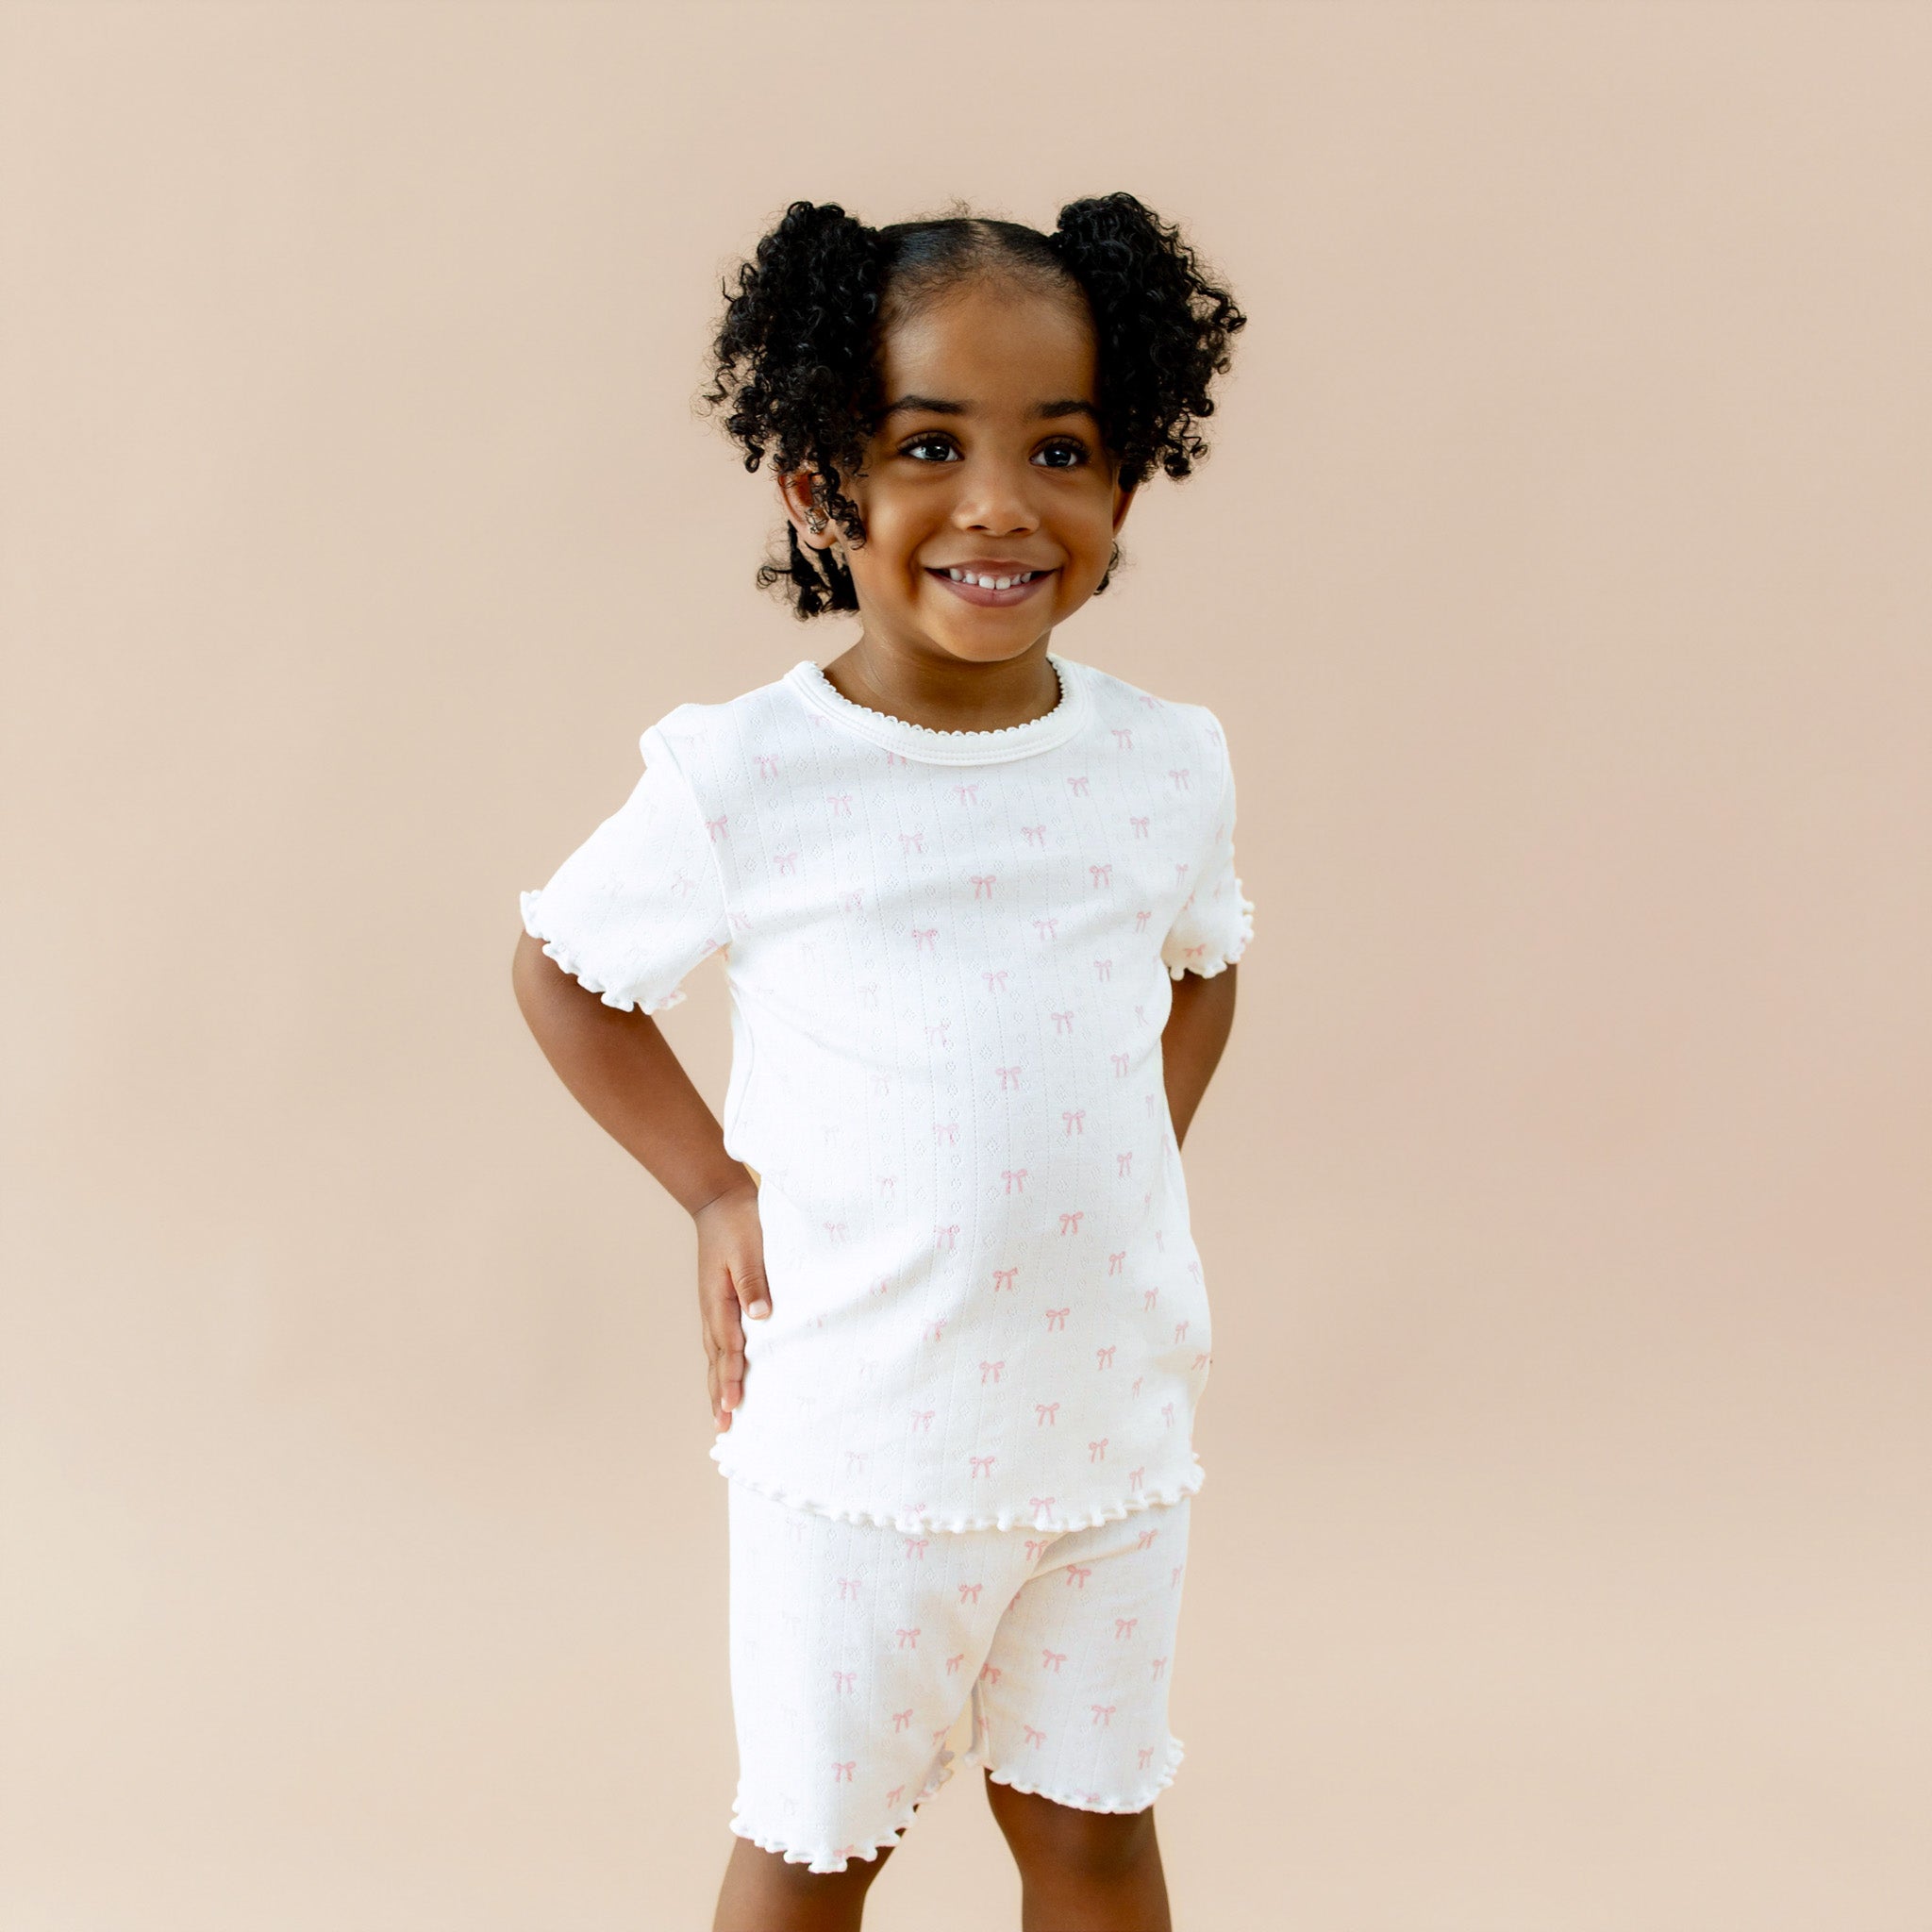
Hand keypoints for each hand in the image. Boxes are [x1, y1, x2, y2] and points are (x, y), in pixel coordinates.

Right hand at [693, 1175, 769, 1432]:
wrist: (720, 1202)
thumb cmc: (740, 1223)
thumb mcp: (749, 1248)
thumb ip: (754, 1282)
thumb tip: (761, 1317)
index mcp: (719, 1299)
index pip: (728, 1346)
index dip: (731, 1376)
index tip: (734, 1403)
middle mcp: (713, 1310)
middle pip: (716, 1360)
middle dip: (719, 1394)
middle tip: (723, 1428)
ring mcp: (714, 1308)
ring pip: (716, 1356)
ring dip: (718, 1385)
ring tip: (722, 1417)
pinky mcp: (721, 1304)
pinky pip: (720, 1343)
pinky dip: (722, 1366)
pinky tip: (727, 1379)